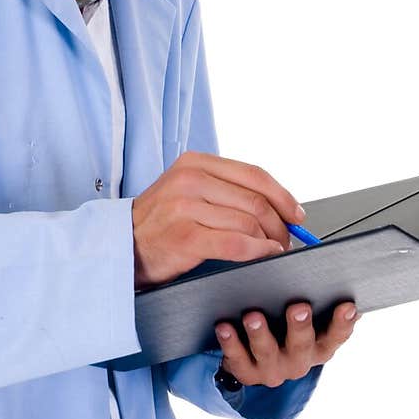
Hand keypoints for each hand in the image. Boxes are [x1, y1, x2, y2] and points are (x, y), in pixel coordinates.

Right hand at [132, 150, 303, 288]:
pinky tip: (264, 255)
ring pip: (249, 222)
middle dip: (279, 224)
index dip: (282, 196)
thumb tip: (276, 205)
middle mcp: (190, 179)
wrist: (122, 246)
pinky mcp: (186, 237)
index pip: (253, 174)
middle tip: (286, 239)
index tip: (296, 214)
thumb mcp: (187, 190)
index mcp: (194, 162)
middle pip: (255, 200)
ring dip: (270, 240)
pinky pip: (237, 244)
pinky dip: (258, 251)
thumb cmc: (159, 223)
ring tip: (273, 250)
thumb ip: (224, 190)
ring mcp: (186, 207)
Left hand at [215, 300, 359, 387]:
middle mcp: (299, 360)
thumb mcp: (308, 320)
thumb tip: (338, 273)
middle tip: (298, 307)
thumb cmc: (285, 331)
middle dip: (300, 326)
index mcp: (319, 345)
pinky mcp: (247, 371)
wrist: (256, 362)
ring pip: (267, 351)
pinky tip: (224, 326)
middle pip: (303, 344)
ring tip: (253, 316)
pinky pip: (237, 357)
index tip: (348, 305)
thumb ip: (319, 301)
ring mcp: (273, 368)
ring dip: (260, 333)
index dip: (344, 322)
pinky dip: (230, 342)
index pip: (337, 335)